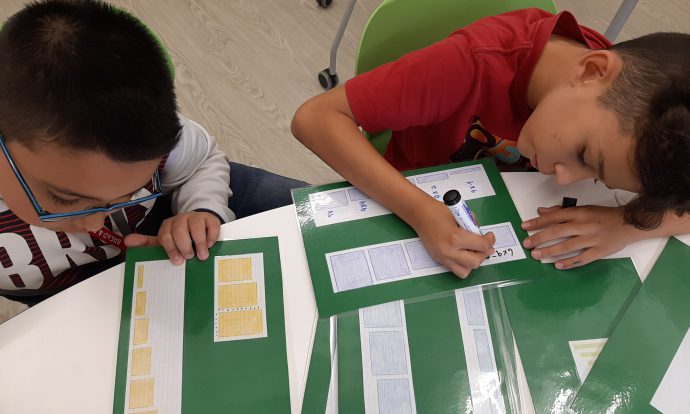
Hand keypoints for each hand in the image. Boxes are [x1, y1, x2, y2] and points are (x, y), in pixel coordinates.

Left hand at [124, 211, 220, 264]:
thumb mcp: (165, 242)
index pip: (165, 236)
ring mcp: (196, 217)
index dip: (171, 249)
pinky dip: (211, 236)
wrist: (200, 224)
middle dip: (184, 245)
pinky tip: (210, 245)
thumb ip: (147, 243)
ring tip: (202, 255)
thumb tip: (127, 242)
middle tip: (189, 257)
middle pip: (180, 230)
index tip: (177, 261)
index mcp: (168, 226)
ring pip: (195, 227)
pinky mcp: (210, 218)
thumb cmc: (182, 238)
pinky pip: (211, 225)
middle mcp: (181, 219)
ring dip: (199, 243)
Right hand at [411, 201, 495, 278]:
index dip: (489, 240)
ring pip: (466, 271)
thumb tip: (482, 236)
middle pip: (475, 262)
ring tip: (474, 252)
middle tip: (485, 246)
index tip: (489, 236)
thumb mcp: (461, 215)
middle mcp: (449, 251)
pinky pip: (456, 269)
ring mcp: (443, 258)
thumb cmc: (439, 210)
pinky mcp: (439, 260)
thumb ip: (473, 226)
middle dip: (484, 254)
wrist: (419, 214)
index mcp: (455, 238)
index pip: (481, 246)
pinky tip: (464, 254)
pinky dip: (464, 264)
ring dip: (473, 262)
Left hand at [521, 205, 642, 268]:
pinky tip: (558, 266)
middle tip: (527, 244)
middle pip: (558, 232)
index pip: (554, 217)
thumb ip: (561, 211)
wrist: (630, 223)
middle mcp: (584, 225)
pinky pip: (583, 258)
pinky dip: (570, 262)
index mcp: (579, 213)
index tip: (524, 226)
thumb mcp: (583, 209)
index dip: (538, 222)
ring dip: (550, 252)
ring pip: (568, 246)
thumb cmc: (603, 216)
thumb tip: (541, 211)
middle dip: (540, 238)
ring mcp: (592, 239)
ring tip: (537, 256)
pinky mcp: (600, 251)